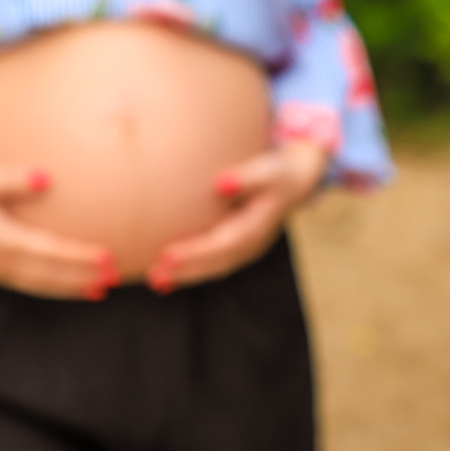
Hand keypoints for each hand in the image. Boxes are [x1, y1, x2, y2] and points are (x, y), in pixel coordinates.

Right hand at [0, 153, 118, 299]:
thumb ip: (13, 179)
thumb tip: (45, 177)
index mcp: (1, 240)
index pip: (50, 252)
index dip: (80, 256)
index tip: (107, 257)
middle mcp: (0, 262)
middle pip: (50, 275)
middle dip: (83, 278)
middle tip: (115, 278)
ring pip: (41, 285)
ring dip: (72, 288)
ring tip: (102, 290)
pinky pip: (30, 285)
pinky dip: (54, 288)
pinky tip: (73, 287)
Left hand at [145, 141, 328, 291]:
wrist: (293, 183)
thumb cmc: (276, 173)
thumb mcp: (269, 170)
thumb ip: (248, 176)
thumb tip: (223, 184)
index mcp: (258, 226)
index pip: (225, 243)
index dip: (197, 252)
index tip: (168, 255)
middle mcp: (252, 245)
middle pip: (218, 262)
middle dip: (186, 270)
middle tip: (156, 274)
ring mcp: (246, 250)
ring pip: (215, 267)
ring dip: (186, 275)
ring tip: (156, 279)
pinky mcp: (237, 249)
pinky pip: (213, 264)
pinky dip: (190, 270)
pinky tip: (167, 275)